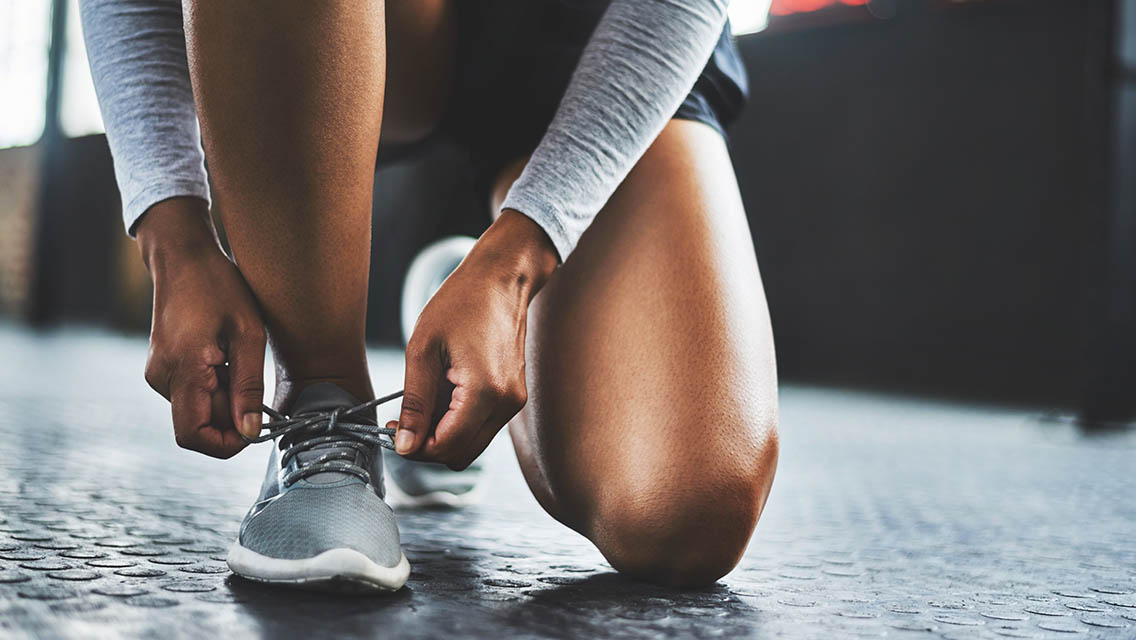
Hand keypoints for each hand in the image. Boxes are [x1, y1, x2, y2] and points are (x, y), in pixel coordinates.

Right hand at [136, 198, 265, 457]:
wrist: (184, 258)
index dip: (226, 443)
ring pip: (197, 411)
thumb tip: (250, 432)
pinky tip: (225, 357)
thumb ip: (249, 387)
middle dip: (231, 415)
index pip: (193, 436)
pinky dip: (214, 387)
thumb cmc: (220, 287)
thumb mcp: (248, 334)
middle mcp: (161, 378)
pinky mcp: (162, 369)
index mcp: (182, 369)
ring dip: (224, 398)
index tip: (254, 426)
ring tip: (237, 360)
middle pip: (198, 425)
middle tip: (251, 378)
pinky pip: (191, 395)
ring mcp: (157, 374)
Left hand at [393, 210, 558, 468]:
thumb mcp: (423, 349)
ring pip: (471, 445)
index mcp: (485, 392)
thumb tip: (405, 446)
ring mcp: (513, 401)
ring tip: (422, 401)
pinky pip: (481, 426)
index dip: (414, 447)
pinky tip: (442, 393)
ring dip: (442, 434)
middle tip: (401, 421)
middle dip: (427, 446)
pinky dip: (457, 422)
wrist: (502, 278)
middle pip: (460, 455)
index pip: (446, 447)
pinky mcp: (513, 396)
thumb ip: (415, 403)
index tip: (391, 428)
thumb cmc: (462, 302)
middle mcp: (506, 403)